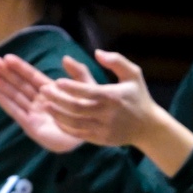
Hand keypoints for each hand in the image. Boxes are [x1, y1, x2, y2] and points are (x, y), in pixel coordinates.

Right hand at [0, 54, 82, 155]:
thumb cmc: (91, 112)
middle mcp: (41, 101)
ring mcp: (36, 113)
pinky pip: (18, 113)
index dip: (20, 67)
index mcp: (52, 91)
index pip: (32, 76)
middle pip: (20, 84)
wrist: (91, 135)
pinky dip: (8, 104)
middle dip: (7, 73)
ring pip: (16, 96)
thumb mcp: (87, 88)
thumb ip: (79, 73)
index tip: (7, 57)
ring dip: (3, 85)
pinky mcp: (33, 126)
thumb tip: (65, 58)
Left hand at [43, 53, 168, 148]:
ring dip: (57, 114)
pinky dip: (64, 126)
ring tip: (45, 105)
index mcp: (113, 97)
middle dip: (57, 99)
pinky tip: (56, 118)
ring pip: (74, 122)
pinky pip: (78, 134)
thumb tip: (97, 53)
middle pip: (76, 107)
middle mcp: (107, 114)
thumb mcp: (133, 74)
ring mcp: (103, 128)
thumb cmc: (138, 97)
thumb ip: (116, 61)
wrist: (148, 127)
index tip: (56, 81)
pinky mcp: (100, 139)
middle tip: (43, 91)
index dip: (70, 87)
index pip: (87, 92)